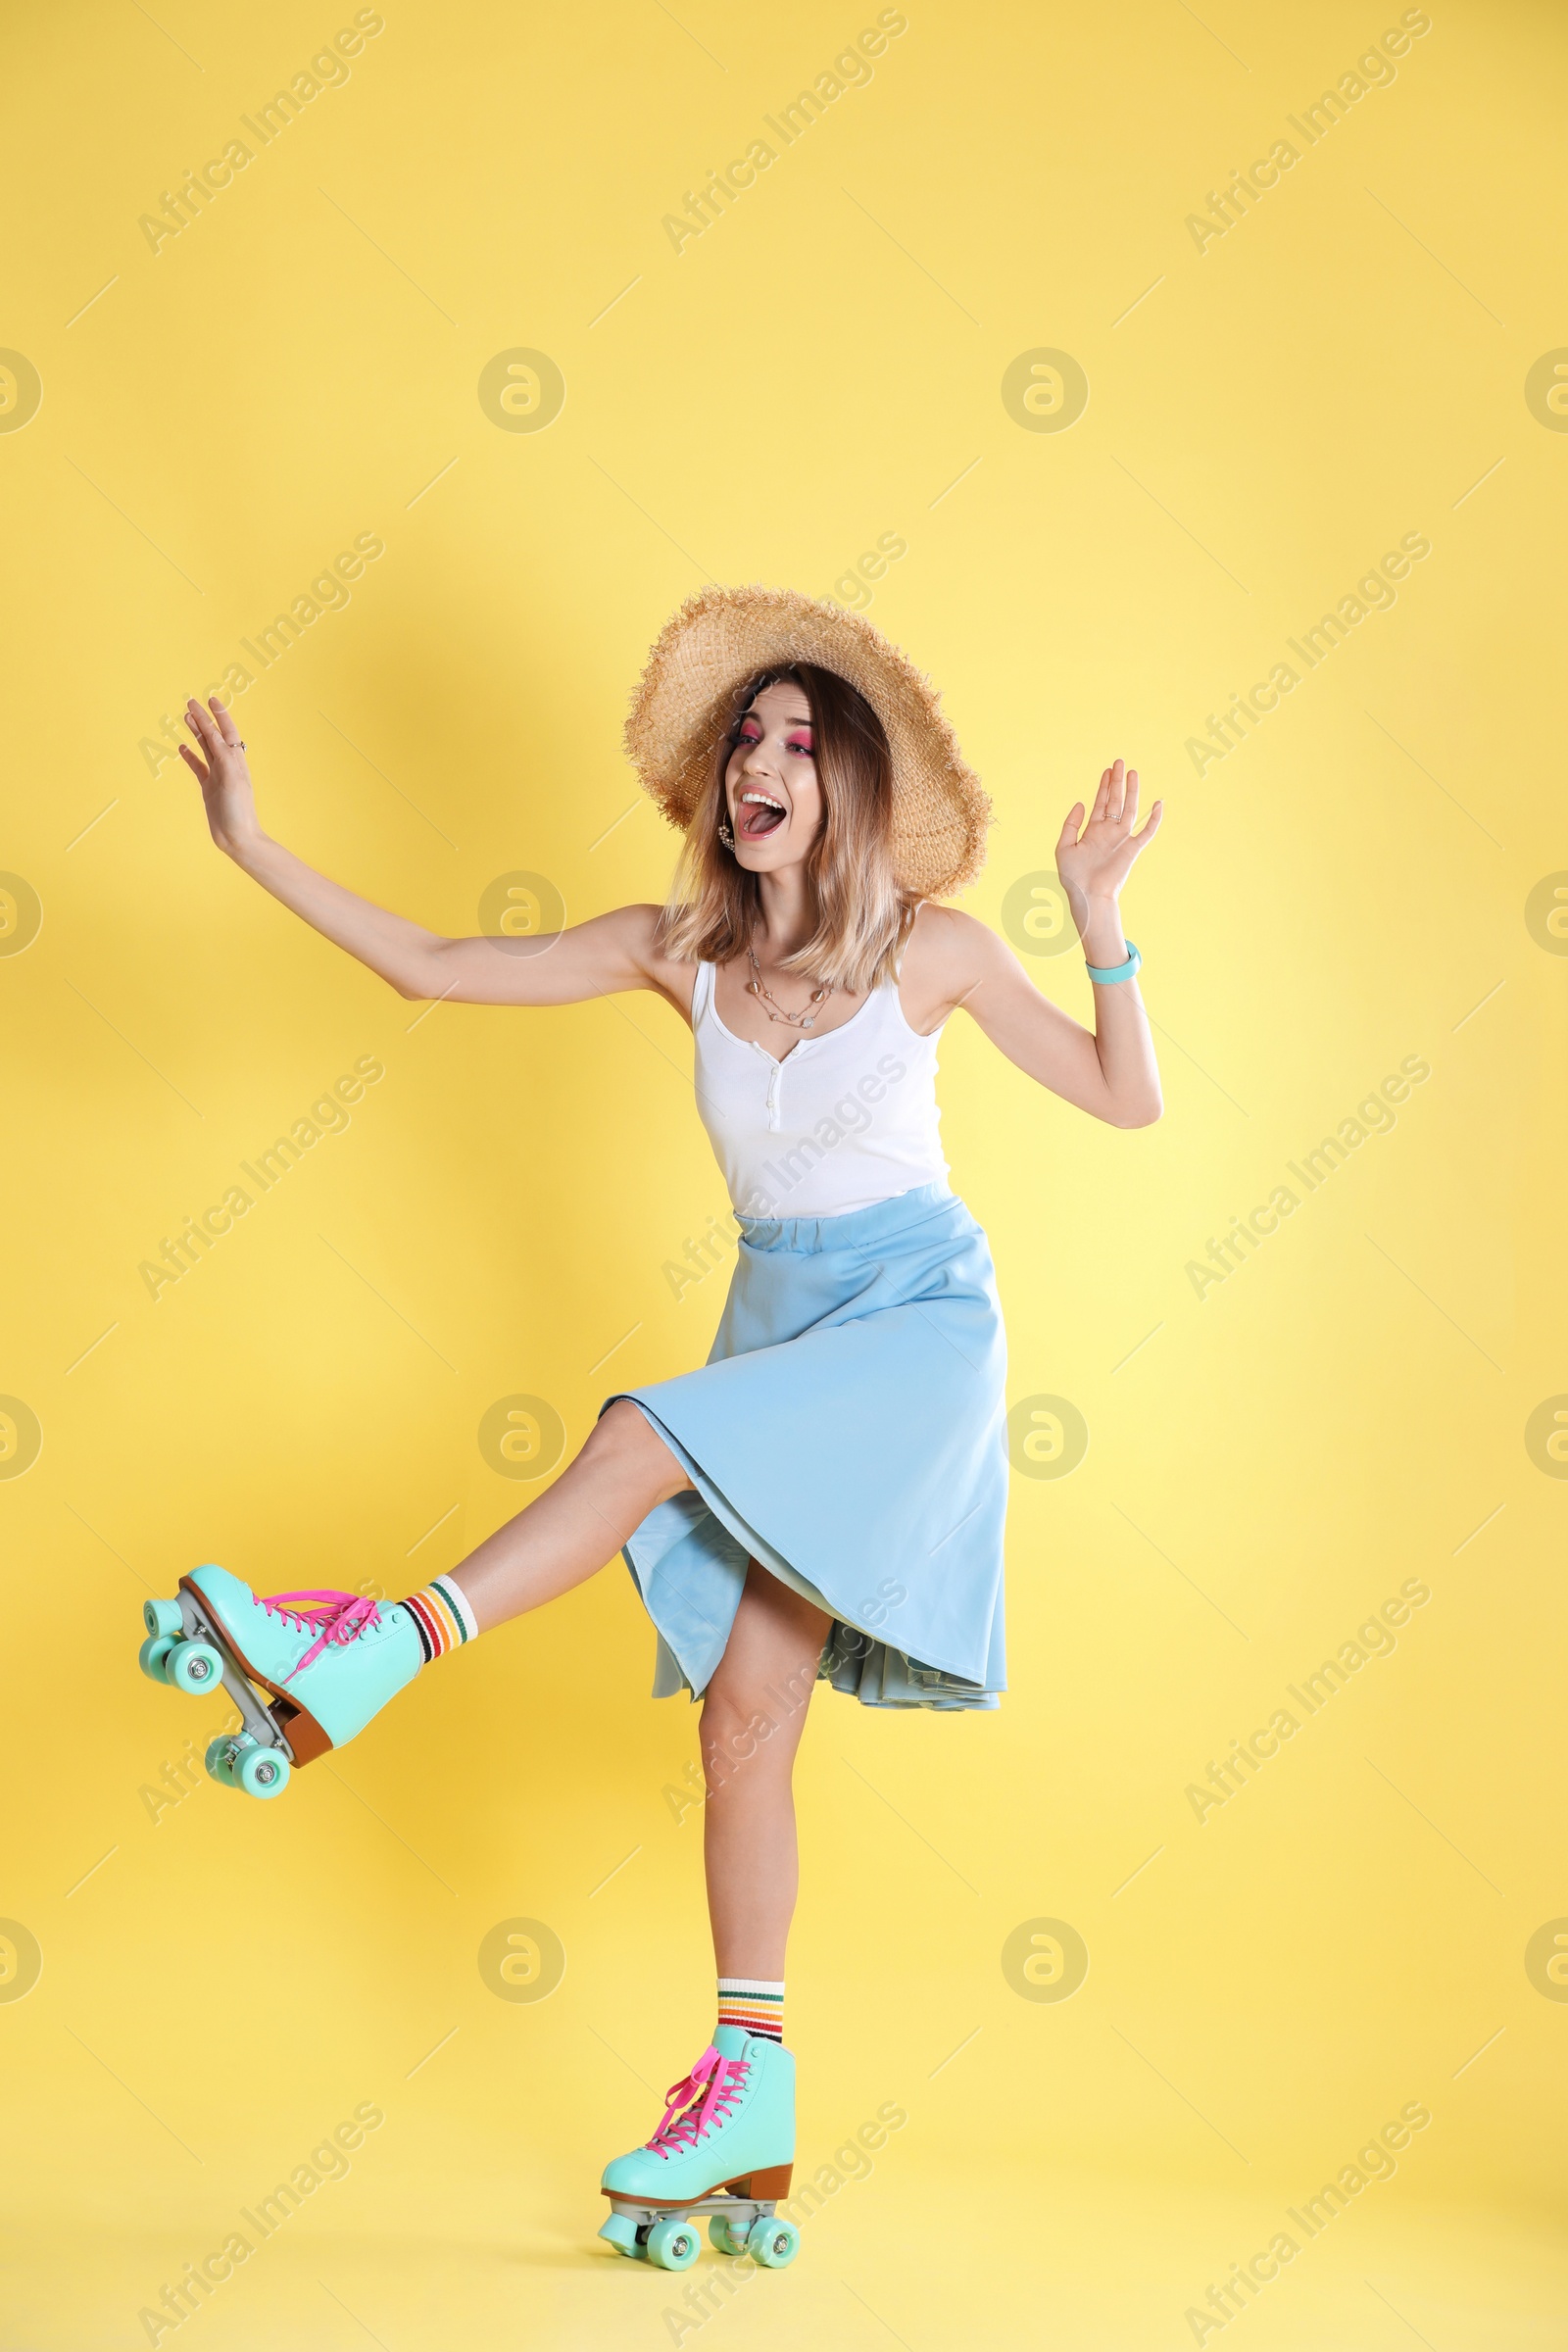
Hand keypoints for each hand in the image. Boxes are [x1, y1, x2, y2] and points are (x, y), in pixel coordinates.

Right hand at [179, 696, 259, 856]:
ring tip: (186, 717)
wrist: (237, 838)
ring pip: (205, 748)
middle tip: (190, 702)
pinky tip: (182, 747)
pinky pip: (198, 767)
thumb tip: (215, 736)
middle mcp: (228, 766)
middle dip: (204, 718)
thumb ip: (223, 757)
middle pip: (214, 736)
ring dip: (196, 732)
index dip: (219, 715)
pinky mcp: (209, 788)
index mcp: (236, 762)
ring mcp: (217, 776)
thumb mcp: (232, 780)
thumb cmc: (239, 811)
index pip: (227, 732)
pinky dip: (190, 756)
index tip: (210, 699)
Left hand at [1055, 759, 1161, 944]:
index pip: (1101, 803)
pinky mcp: (1132, 849)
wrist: (1087, 896)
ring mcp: (1122, 839)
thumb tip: (1080, 803)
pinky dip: (1154, 818)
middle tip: (1119, 762)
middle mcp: (1109, 832)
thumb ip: (1071, 824)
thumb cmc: (1073, 877)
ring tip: (1133, 772)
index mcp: (1093, 831)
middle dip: (1117, 782)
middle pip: (1115, 801)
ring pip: (1130, 809)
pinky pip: (1147, 832)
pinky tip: (1159, 803)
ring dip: (1132, 791)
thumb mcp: (1064, 847)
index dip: (1103, 787)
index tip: (1107, 770)